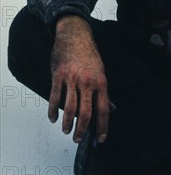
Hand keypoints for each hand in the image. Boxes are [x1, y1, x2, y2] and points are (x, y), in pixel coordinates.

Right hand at [48, 15, 113, 143]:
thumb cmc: (89, 54)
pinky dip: (53, 111)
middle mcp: (87, 82)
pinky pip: (55, 98)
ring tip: (66, 131)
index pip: (103, 108)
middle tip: (78, 139)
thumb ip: (105, 92)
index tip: (102, 138)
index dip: (103, 125)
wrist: (74, 35)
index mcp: (100, 82)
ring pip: (69, 108)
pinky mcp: (58, 76)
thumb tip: (112, 109)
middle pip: (85, 112)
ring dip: (67, 123)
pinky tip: (53, 119)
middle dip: (82, 129)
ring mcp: (72, 79)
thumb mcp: (101, 71)